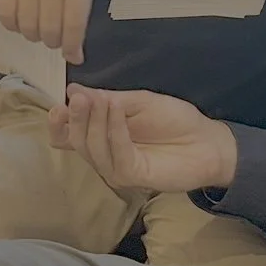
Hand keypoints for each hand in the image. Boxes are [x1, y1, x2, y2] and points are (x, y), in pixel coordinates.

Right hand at [0, 0, 92, 62]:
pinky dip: (13, 27)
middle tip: (52, 37)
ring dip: (33, 35)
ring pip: (27, 28)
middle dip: (51, 41)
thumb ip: (78, 29)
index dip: (71, 46)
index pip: (73, 26)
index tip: (69, 53)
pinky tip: (22, 21)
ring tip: (38, 27)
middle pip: (49, 30)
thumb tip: (75, 59)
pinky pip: (7, 18)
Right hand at [48, 86, 237, 194]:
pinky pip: (117, 156)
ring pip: (93, 150)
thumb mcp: (138, 101)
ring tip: (102, 101)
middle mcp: (104, 154)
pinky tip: (117, 112)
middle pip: (76, 142)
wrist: (206, 140)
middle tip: (79, 99)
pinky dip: (115, 132)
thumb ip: (106, 99)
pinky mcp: (134, 176)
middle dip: (76, 119)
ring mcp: (117, 168)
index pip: (67, 136)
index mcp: (101, 136)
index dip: (58, 123)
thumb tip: (73, 90)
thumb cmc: (174, 120)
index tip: (59, 103)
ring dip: (94, 123)